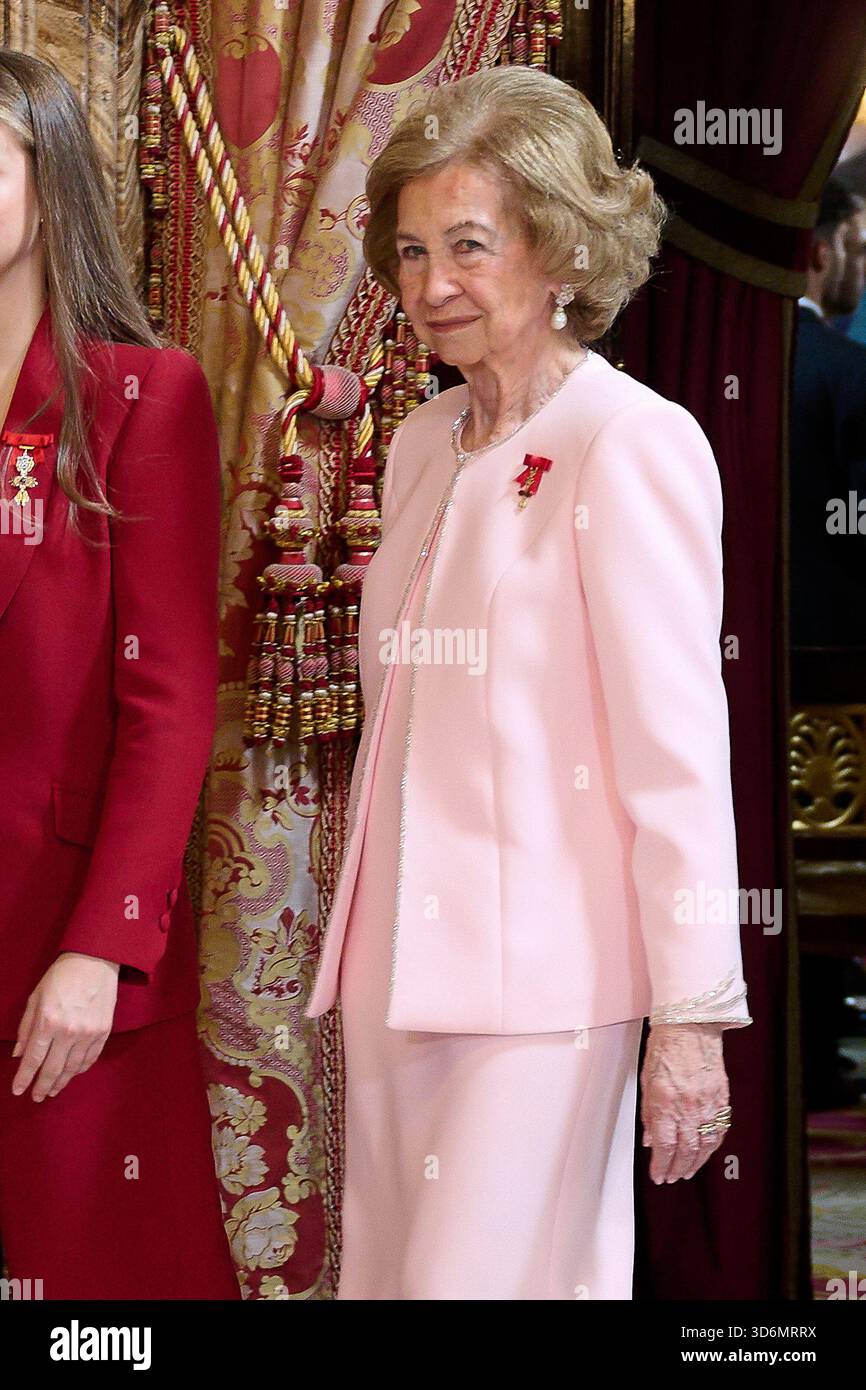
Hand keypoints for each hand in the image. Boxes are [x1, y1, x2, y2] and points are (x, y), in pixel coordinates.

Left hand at [11, 953, 119, 1100]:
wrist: (95, 961)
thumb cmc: (61, 977)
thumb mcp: (35, 998)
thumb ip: (26, 1028)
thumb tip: (18, 1053)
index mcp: (47, 1022)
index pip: (32, 1059)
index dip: (24, 1078)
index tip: (18, 1090)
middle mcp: (68, 1032)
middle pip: (52, 1069)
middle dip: (42, 1086)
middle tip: (36, 1097)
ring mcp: (88, 1033)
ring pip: (72, 1068)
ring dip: (60, 1082)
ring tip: (52, 1090)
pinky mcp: (103, 1032)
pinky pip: (90, 1059)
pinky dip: (79, 1069)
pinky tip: (71, 1074)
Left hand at [639, 1022, 730, 1182]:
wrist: (691, 1026)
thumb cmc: (665, 1047)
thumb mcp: (646, 1081)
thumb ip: (649, 1114)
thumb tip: (650, 1140)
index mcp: (666, 1103)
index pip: (664, 1146)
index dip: (661, 1166)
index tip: (658, 1175)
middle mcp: (688, 1107)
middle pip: (686, 1151)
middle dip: (677, 1169)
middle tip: (672, 1177)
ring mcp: (708, 1104)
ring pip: (705, 1145)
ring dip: (696, 1163)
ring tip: (687, 1171)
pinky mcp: (722, 1099)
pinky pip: (719, 1130)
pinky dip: (712, 1146)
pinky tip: (705, 1152)